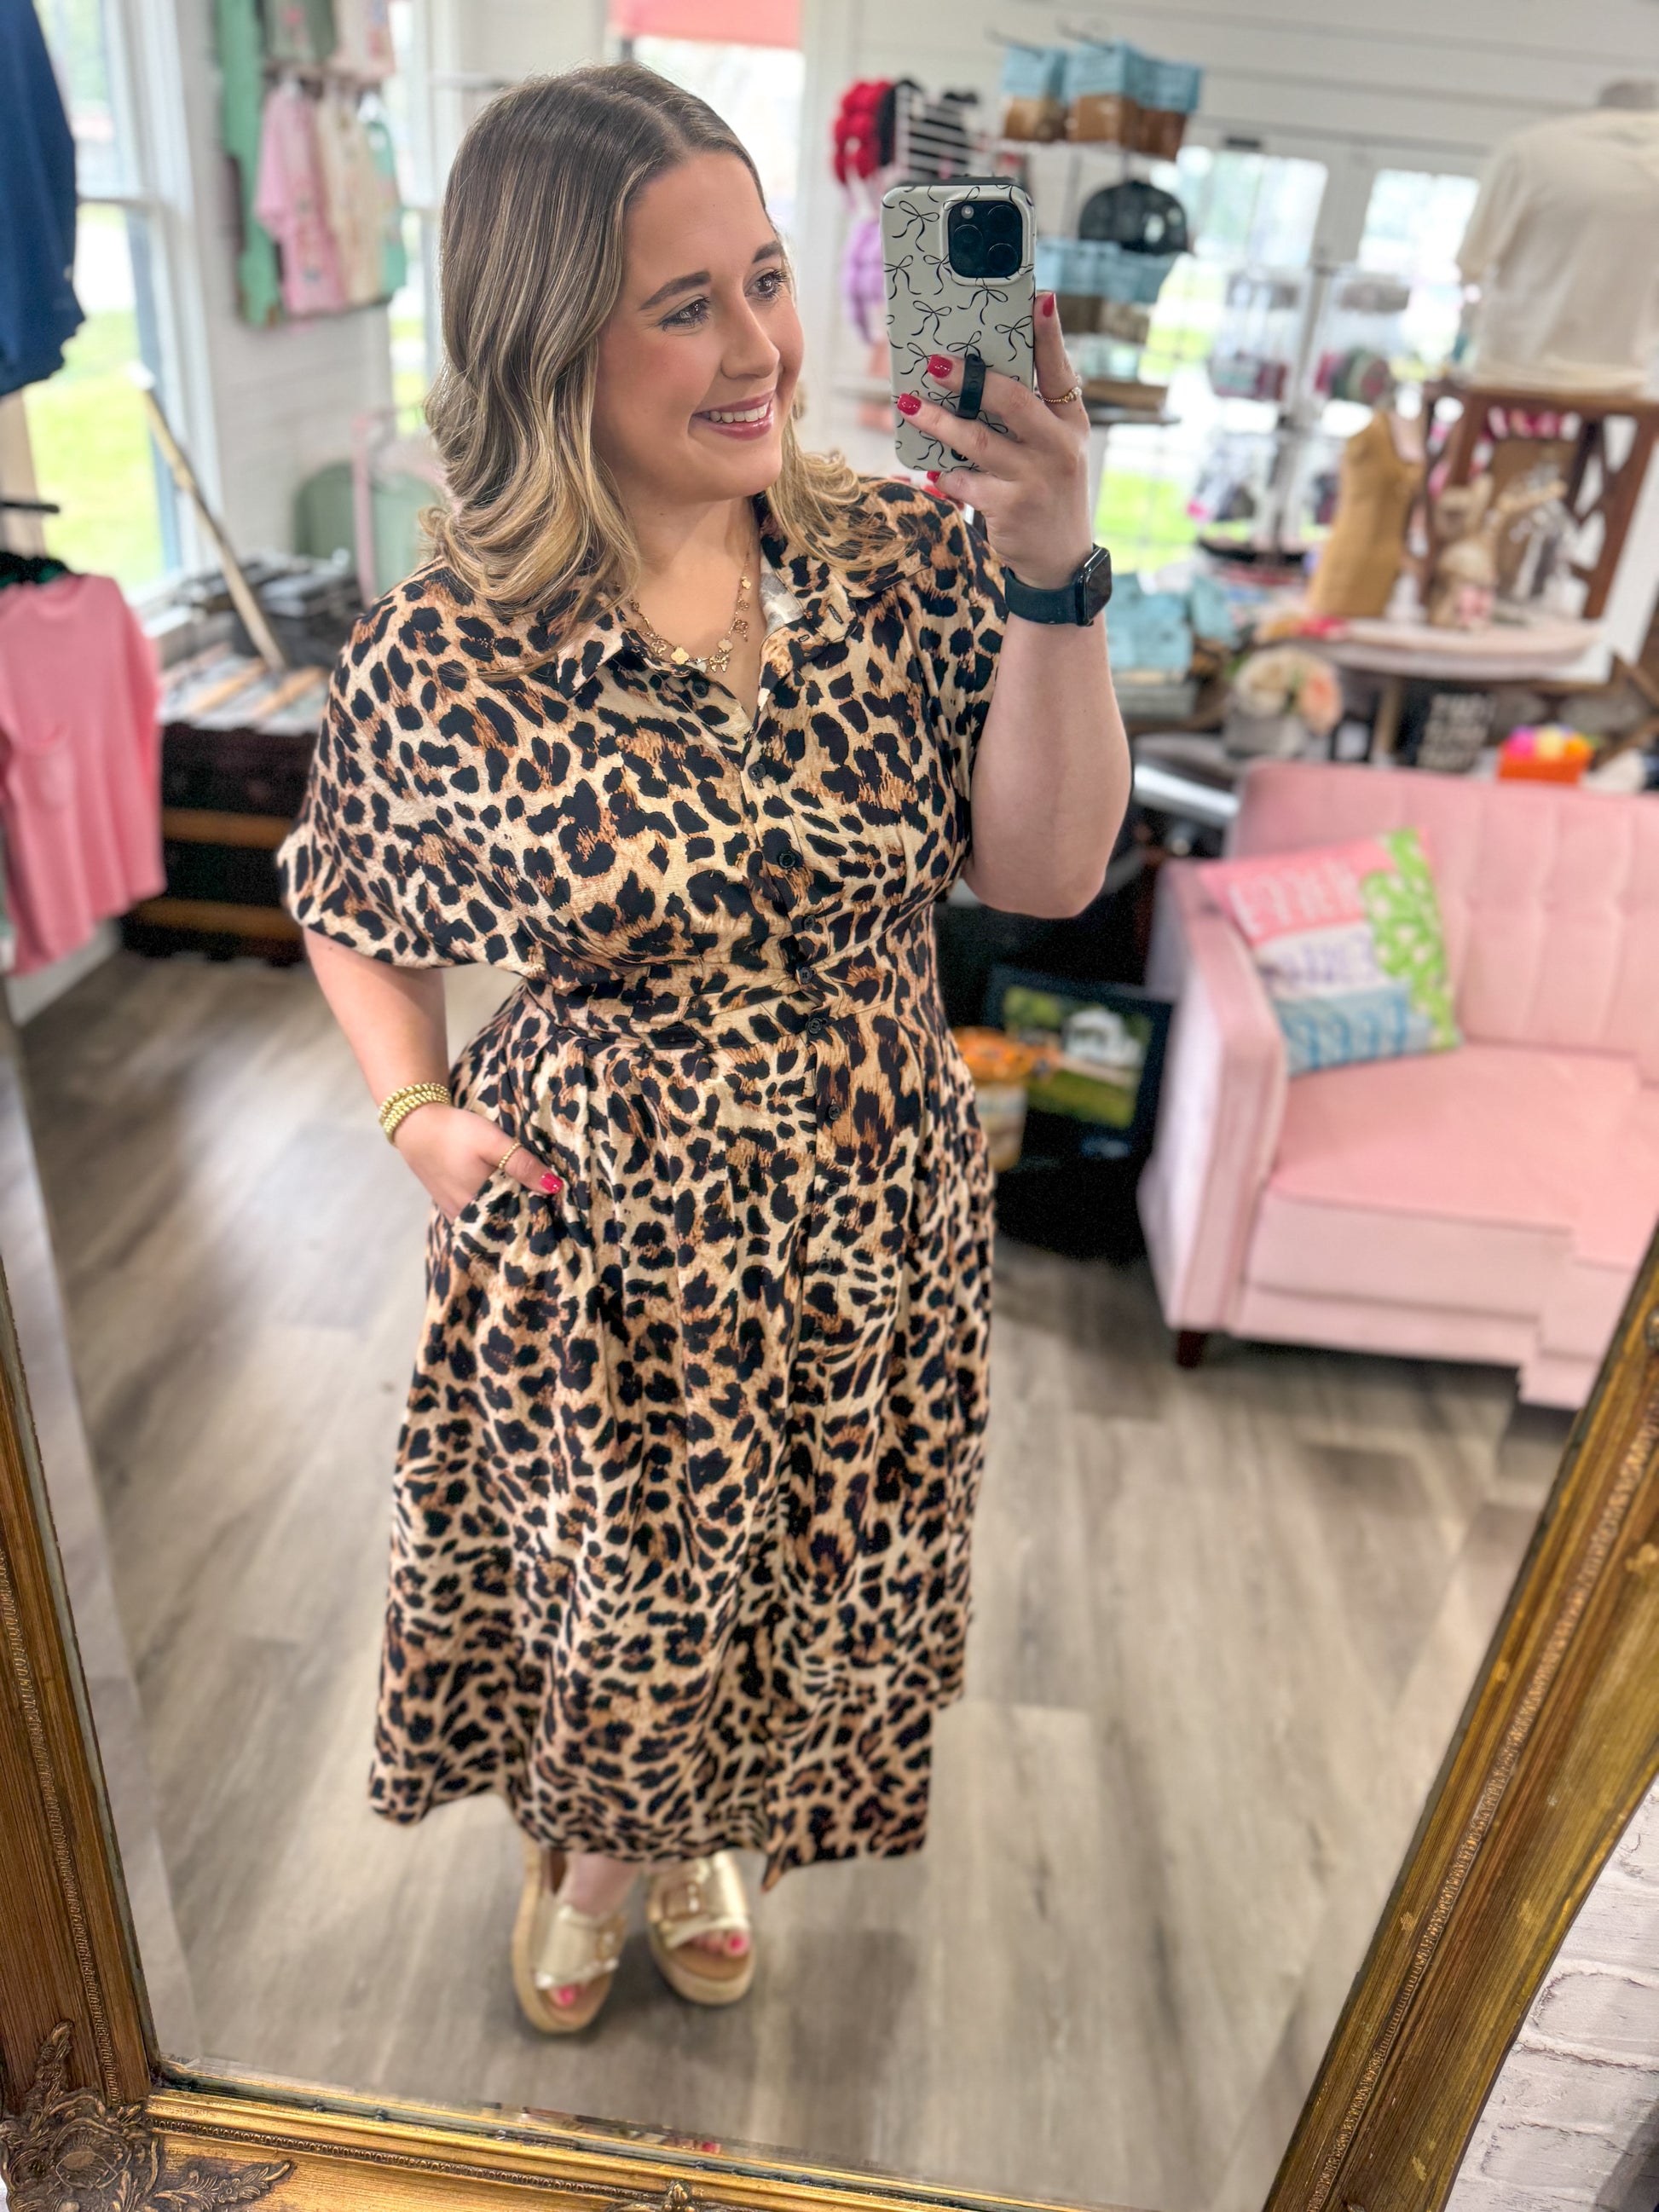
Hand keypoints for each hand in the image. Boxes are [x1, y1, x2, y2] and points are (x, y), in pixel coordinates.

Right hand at [392, 1102, 558, 1221]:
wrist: (416, 1126)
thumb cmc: (456, 1133)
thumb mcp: (494, 1143)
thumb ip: (523, 1165)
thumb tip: (555, 1187)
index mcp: (481, 1206)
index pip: (518, 1223)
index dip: (540, 1216)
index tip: (559, 1209)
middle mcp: (467, 1217)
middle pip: (504, 1225)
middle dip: (526, 1217)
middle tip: (551, 1205)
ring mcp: (456, 1213)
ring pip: (490, 1222)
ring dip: (509, 1214)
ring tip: (531, 1201)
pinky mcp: (449, 1206)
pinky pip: (477, 1217)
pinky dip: (492, 1211)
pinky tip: (505, 1198)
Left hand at [897, 293, 1091, 591]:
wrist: (1059, 560)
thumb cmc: (1047, 492)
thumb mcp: (1055, 450)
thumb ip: (1033, 416)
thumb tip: (981, 376)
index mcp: (1070, 422)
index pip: (1060, 371)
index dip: (1049, 335)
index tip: (1039, 298)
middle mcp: (1058, 446)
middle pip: (1011, 400)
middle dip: (970, 378)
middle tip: (935, 363)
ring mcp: (1034, 478)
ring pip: (976, 441)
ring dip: (938, 421)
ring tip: (909, 406)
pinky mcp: (1010, 507)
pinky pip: (964, 481)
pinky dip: (945, 473)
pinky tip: (933, 467)